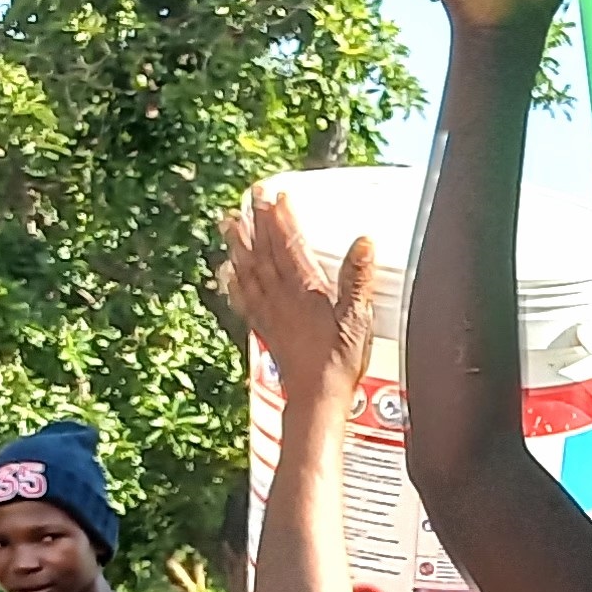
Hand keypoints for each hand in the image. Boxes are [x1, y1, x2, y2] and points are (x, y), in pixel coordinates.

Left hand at [218, 182, 383, 412]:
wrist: (316, 397)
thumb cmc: (338, 360)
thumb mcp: (358, 318)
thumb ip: (358, 279)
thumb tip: (364, 243)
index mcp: (305, 290)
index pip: (290, 245)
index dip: (282, 218)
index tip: (277, 194)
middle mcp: (281, 297)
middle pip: (265, 251)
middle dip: (258, 220)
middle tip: (251, 195)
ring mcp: (270, 312)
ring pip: (249, 270)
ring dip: (238, 243)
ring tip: (229, 221)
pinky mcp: (265, 328)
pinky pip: (245, 299)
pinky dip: (234, 281)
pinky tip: (228, 272)